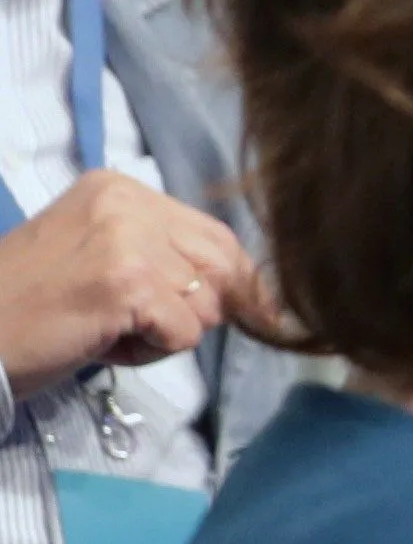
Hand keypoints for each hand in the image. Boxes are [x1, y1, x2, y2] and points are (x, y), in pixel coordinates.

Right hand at [0, 171, 266, 390]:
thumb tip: (251, 289)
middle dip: (196, 309)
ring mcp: (128, 241)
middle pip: (224, 268)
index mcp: (120, 189)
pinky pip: (184, 335)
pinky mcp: (126, 283)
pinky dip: (149, 353)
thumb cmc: (30, 306)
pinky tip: (100, 340)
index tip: (203, 310)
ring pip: (207, 306)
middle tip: (135, 320)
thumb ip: (163, 255)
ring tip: (108, 327)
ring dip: (166, 333)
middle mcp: (127, 203)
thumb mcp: (100, 256)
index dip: (226, 285)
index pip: (218, 237)